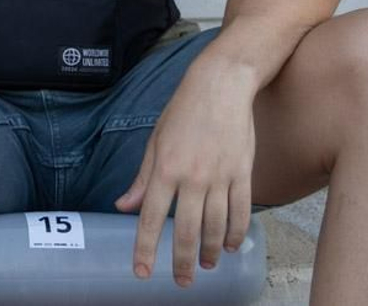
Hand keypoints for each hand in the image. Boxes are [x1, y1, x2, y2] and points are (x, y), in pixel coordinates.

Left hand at [116, 58, 256, 286]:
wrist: (220, 86)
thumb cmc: (182, 111)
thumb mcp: (155, 141)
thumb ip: (142, 178)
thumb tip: (124, 206)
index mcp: (165, 168)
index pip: (152, 217)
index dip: (146, 248)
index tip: (142, 272)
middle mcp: (192, 177)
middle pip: (188, 231)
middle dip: (183, 261)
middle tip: (182, 282)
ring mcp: (220, 176)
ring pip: (217, 227)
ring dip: (212, 252)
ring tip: (206, 266)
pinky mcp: (243, 173)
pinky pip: (241, 212)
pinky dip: (236, 233)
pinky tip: (231, 247)